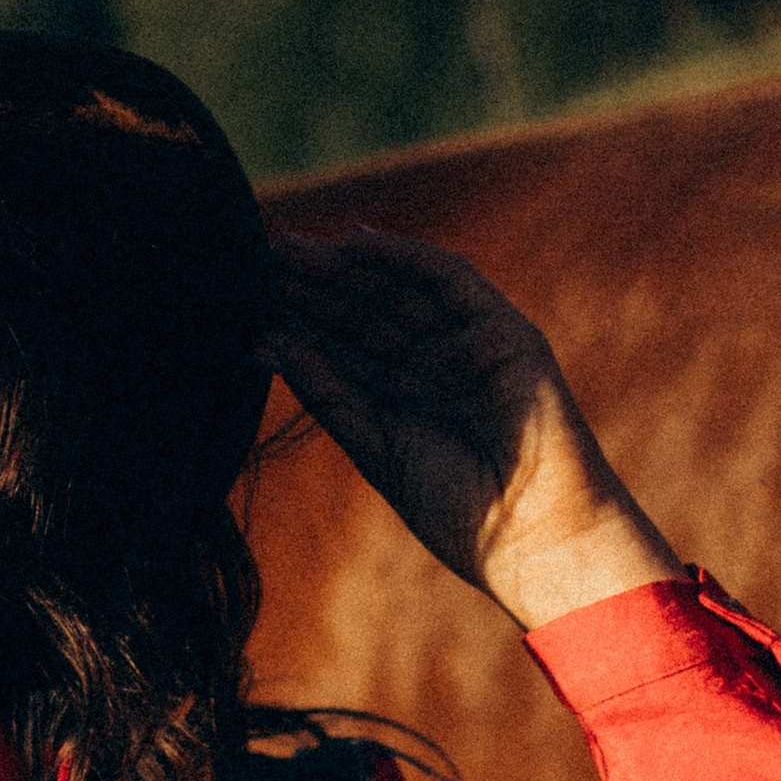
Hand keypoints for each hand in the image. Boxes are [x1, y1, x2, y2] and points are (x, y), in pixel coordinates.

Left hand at [259, 228, 680, 629]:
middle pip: (366, 313)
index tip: (248, 300)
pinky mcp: (502, 332)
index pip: (344, 348)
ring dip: (346, 267)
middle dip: (315, 287)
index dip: (299, 322)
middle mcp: (433, 366)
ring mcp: (468, 346)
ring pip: (400, 292)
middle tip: (259, 259)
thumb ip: (328, 395)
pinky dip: (408, 257)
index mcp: (402, 398)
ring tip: (292, 249)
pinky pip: (452, 281)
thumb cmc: (460, 511)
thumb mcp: (376, 448)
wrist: (532, 538)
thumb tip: (266, 343)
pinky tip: (357, 242)